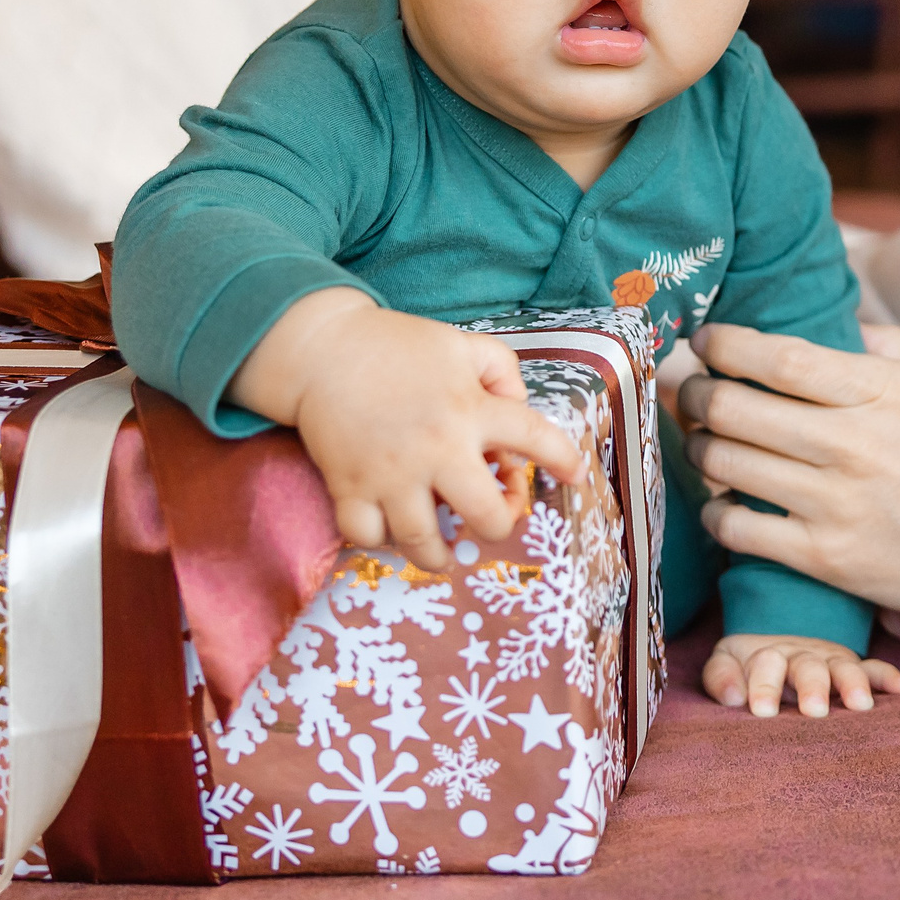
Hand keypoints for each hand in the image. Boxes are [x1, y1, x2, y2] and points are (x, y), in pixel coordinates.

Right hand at [229, 287, 584, 569]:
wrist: (323, 350)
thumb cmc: (399, 345)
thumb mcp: (462, 344)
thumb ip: (502, 372)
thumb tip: (518, 410)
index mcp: (471, 409)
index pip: (534, 438)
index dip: (563, 460)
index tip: (577, 475)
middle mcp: (437, 448)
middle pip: (486, 517)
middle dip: (499, 524)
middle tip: (491, 517)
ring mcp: (391, 475)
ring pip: (424, 543)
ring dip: (440, 555)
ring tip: (445, 549)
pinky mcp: (350, 488)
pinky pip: (367, 539)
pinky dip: (380, 542)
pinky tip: (391, 529)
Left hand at [678, 321, 899, 631]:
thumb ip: (880, 344)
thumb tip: (833, 318)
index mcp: (878, 391)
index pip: (777, 356)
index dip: (725, 344)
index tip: (707, 340)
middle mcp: (848, 443)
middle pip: (734, 407)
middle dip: (696, 394)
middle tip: (691, 392)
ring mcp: (833, 503)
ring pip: (726, 463)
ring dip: (700, 448)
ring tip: (702, 442)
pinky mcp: (825, 558)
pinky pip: (738, 528)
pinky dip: (716, 511)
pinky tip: (721, 502)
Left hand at [702, 633, 899, 717]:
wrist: (774, 637)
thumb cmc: (745, 666)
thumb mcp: (725, 663)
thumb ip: (721, 678)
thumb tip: (734, 697)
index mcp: (766, 655)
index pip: (764, 666)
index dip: (763, 687)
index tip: (763, 712)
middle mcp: (801, 655)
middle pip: (807, 666)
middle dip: (812, 687)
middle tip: (815, 711)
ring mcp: (829, 660)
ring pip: (842, 667)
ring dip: (852, 683)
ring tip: (861, 706)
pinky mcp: (852, 668)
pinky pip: (874, 668)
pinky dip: (888, 677)